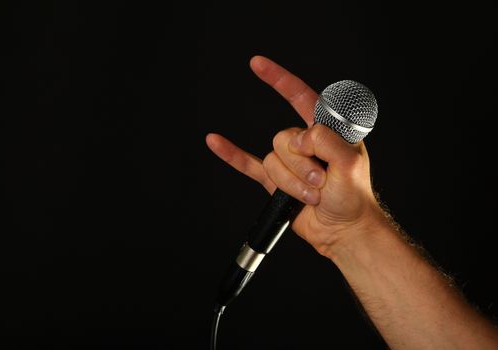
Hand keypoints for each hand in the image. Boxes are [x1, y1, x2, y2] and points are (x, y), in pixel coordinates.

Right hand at [206, 56, 384, 257]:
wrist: (342, 229)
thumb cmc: (354, 197)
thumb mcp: (351, 164)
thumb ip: (326, 141)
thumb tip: (299, 138)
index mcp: (325, 130)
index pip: (300, 96)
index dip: (279, 79)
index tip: (257, 64)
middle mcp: (304, 141)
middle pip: (283, 139)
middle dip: (301, 165)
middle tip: (322, 180)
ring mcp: (288, 161)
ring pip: (272, 160)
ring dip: (291, 182)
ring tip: (313, 194)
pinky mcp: (274, 180)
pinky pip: (247, 164)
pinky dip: (230, 154)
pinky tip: (215, 142)